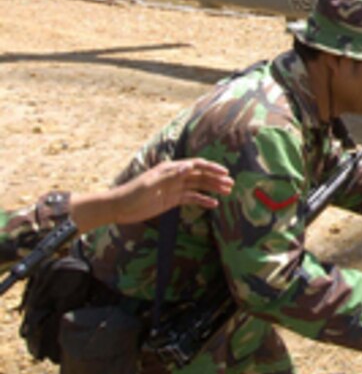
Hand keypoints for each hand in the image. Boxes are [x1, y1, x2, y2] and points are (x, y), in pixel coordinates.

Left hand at [71, 158, 234, 231]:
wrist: (119, 207)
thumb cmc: (132, 193)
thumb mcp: (151, 184)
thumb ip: (170, 175)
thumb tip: (188, 166)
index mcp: (171, 169)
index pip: (196, 165)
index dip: (211, 168)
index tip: (224, 173)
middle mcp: (175, 176)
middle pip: (200, 175)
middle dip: (216, 178)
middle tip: (231, 184)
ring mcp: (175, 188)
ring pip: (199, 186)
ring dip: (213, 188)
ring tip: (227, 192)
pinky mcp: (173, 199)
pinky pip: (192, 198)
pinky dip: (203, 200)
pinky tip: (213, 204)